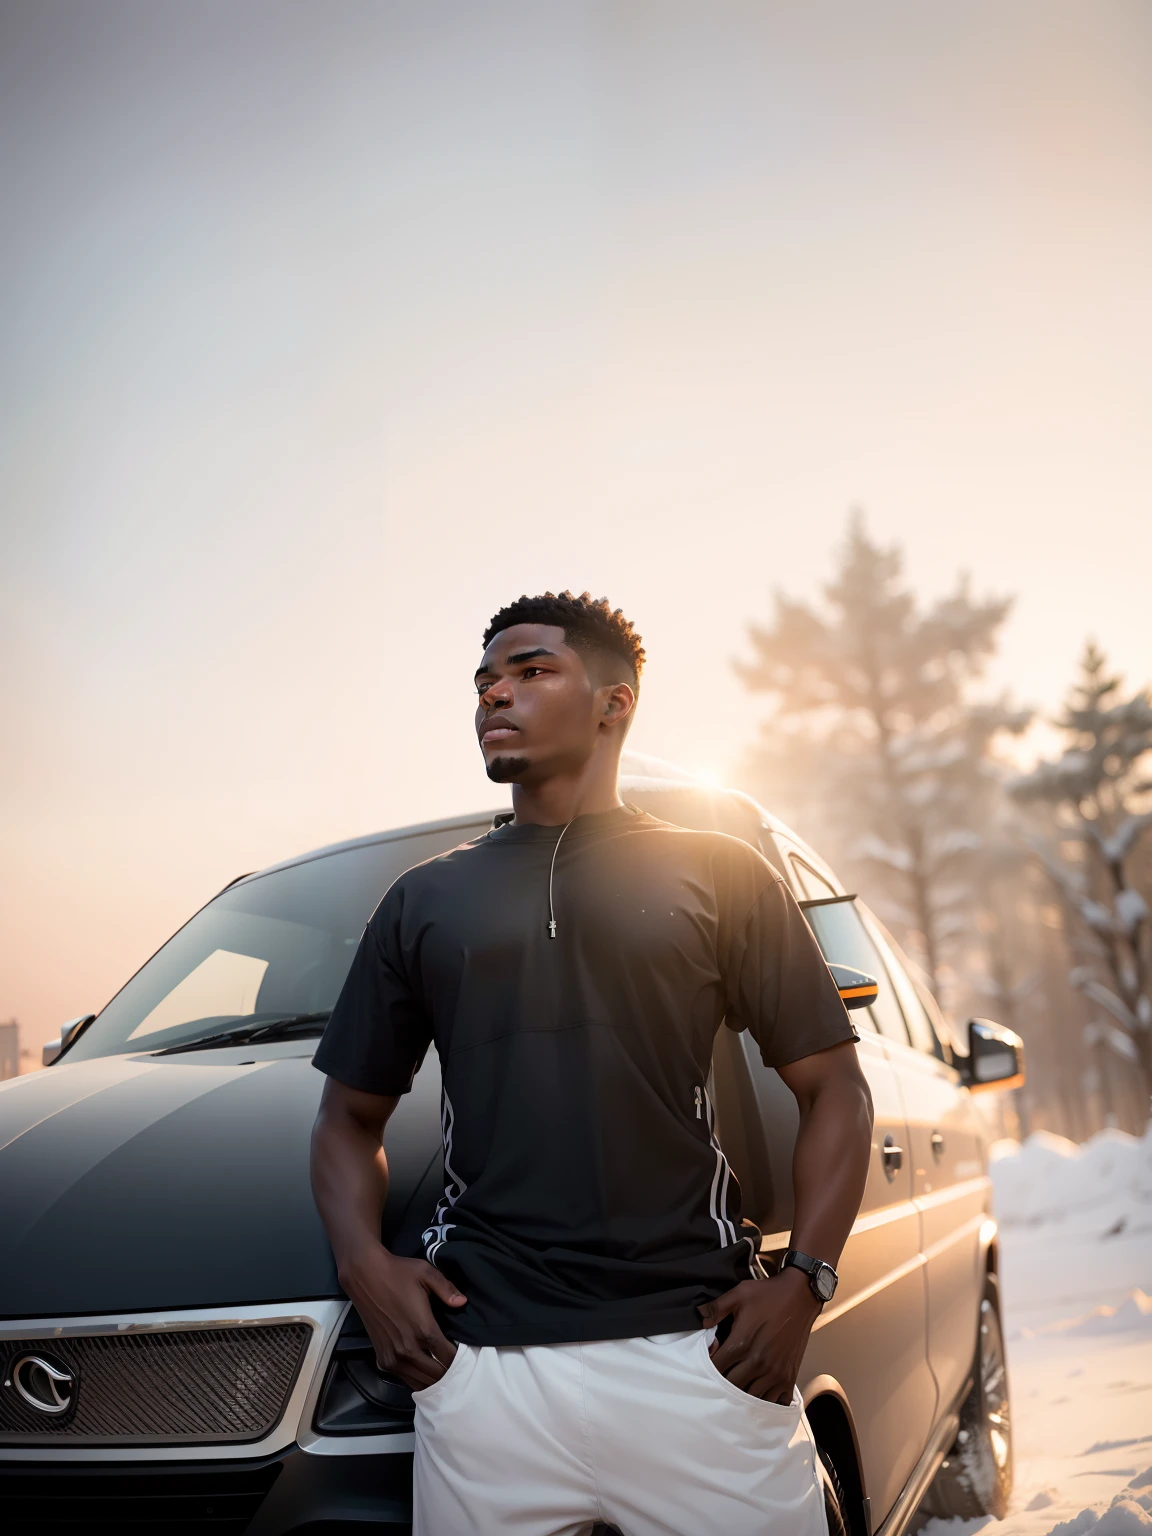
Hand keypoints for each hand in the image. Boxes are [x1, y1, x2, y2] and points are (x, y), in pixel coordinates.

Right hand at [339, 1245, 467, 1390]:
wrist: (365, 1276)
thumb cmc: (398, 1273)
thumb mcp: (427, 1273)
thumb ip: (447, 1289)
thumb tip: (463, 1303)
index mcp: (424, 1329)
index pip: (449, 1358)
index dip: (461, 1359)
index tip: (467, 1355)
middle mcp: (408, 1349)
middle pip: (437, 1375)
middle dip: (450, 1372)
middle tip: (459, 1366)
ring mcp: (393, 1358)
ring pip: (421, 1382)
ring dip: (434, 1379)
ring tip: (443, 1370)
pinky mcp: (382, 1360)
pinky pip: (405, 1379)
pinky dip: (417, 1378)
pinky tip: (425, 1370)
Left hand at [698, 1265, 822, 1403]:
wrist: (800, 1296)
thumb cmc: (768, 1294)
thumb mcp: (739, 1294)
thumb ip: (716, 1308)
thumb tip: (698, 1316)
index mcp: (742, 1343)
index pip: (716, 1368)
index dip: (708, 1367)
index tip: (710, 1362)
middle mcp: (758, 1362)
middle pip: (732, 1387)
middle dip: (723, 1384)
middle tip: (721, 1377)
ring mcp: (775, 1372)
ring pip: (752, 1398)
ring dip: (743, 1395)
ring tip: (739, 1385)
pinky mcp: (789, 1376)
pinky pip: (774, 1401)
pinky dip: (765, 1401)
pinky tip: (759, 1391)